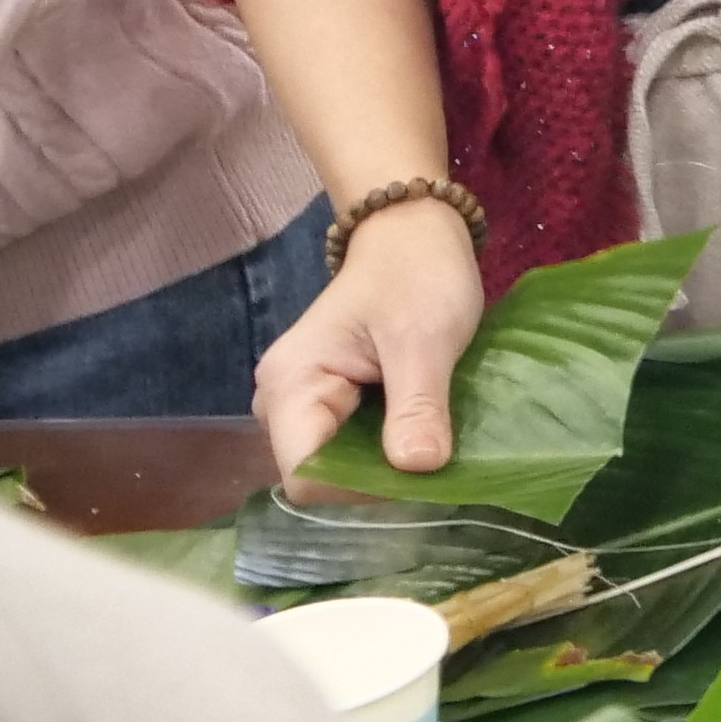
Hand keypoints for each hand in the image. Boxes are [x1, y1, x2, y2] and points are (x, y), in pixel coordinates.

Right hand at [258, 194, 483, 479]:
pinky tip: (423, 433)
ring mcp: (304, 404)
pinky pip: (352, 446)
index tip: (420, 469)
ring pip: (339, 466)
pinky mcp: (330, 403)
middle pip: (321, 477)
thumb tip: (416, 470)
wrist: (414, 233)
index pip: (308, 478)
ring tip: (434, 441)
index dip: (362, 488)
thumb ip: (416, 405)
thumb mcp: (424, 339)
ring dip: (386, 464)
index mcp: (290, 387)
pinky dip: (388, 447)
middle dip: (378, 479)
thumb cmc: (418, 275)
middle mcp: (283, 403)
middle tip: (438, 455)